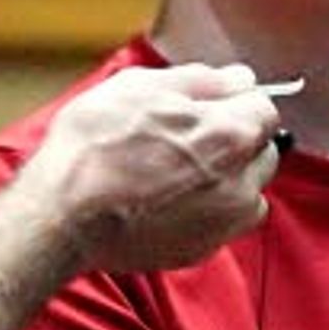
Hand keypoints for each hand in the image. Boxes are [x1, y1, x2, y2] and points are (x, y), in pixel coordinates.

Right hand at [25, 62, 283, 271]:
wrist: (64, 214)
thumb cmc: (95, 146)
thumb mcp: (141, 87)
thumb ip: (202, 80)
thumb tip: (239, 79)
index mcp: (230, 135)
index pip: (264, 109)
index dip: (237, 102)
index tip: (211, 104)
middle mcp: (240, 184)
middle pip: (261, 152)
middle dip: (236, 141)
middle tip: (188, 137)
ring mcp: (223, 224)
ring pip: (246, 192)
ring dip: (225, 179)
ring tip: (175, 173)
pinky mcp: (200, 250)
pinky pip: (220, 223)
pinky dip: (204, 211)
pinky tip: (166, 201)